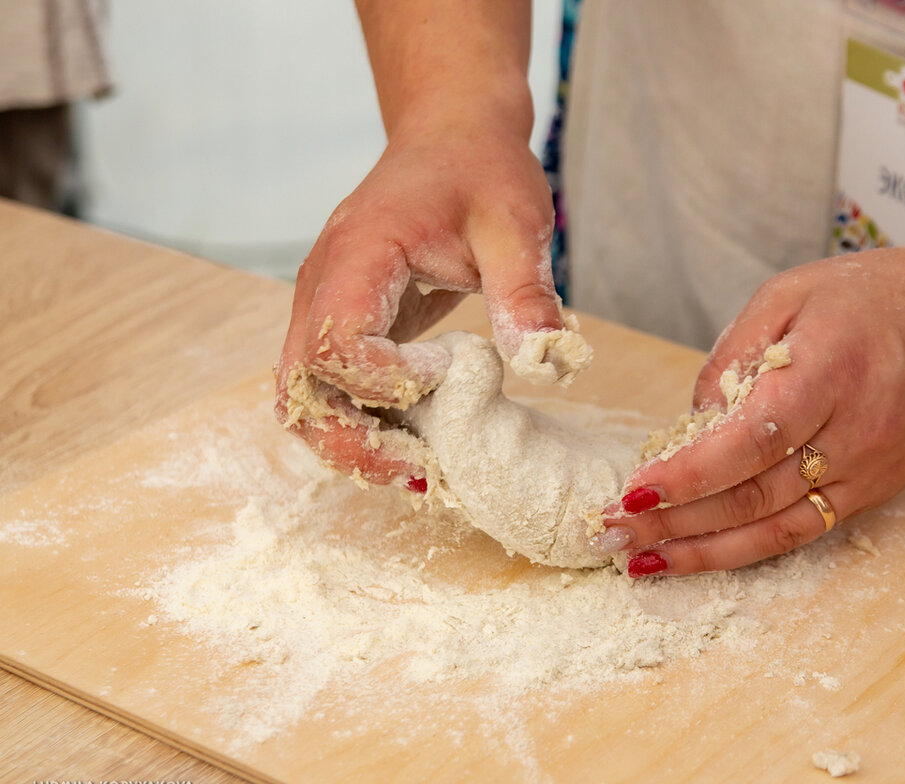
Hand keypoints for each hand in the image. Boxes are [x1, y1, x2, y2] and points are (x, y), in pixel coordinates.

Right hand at [275, 104, 559, 483]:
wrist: (450, 136)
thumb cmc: (480, 171)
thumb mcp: (516, 223)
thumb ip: (525, 293)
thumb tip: (550, 365)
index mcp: (358, 254)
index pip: (337, 339)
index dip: (387, 377)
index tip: (450, 373)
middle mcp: (320, 285)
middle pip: (300, 387)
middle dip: (355, 442)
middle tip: (425, 471)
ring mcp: (318, 306)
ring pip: (302, 399)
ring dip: (351, 444)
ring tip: (419, 469)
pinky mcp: (335, 324)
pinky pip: (325, 389)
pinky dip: (360, 426)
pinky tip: (416, 440)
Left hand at [597, 239, 904, 574]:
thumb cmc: (880, 296)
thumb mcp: (793, 293)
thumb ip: (734, 354)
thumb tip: (690, 420)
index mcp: (830, 372)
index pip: (748, 441)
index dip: (687, 475)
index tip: (633, 491)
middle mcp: (854, 434)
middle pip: (752, 496)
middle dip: (674, 521)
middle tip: (610, 533)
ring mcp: (870, 472)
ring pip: (774, 529)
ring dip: (702, 552)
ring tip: (641, 562)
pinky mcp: (876, 493)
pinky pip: (804, 532)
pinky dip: (747, 550)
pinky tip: (702, 556)